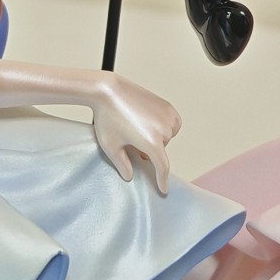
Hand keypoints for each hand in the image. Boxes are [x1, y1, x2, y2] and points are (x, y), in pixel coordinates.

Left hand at [92, 73, 181, 194]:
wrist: (107, 90)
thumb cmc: (107, 117)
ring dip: (159, 138)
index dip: (162, 180)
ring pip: (168, 136)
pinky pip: (172, 122)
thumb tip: (130, 176)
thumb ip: (122, 164)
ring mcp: (166, 115)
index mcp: (151, 142)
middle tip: (133, 144)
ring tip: (139, 130)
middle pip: (162, 150)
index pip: (162, 167)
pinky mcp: (166, 106)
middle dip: (150, 151)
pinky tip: (151, 122)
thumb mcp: (111, 146)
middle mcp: (163, 129)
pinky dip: (165, 126)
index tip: (163, 189)